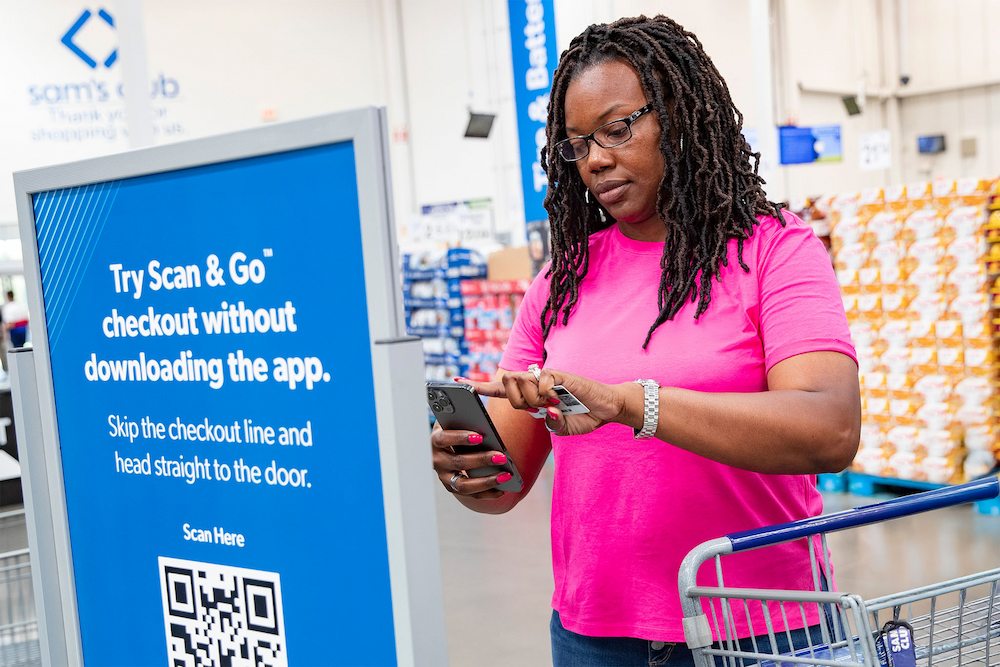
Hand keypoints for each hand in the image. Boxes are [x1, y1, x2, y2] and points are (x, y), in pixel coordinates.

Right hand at [430, 424, 511, 498]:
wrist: (447, 442)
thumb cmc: (457, 428)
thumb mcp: (458, 421)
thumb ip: (467, 422)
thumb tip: (488, 429)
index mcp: (435, 440)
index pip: (444, 439)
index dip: (460, 438)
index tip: (480, 437)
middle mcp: (437, 460)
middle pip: (458, 463)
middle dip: (481, 460)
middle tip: (501, 457)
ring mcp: (444, 476)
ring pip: (463, 485)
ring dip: (486, 481)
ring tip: (505, 476)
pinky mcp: (453, 487)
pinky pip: (471, 494)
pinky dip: (487, 493)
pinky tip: (502, 490)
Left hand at [460, 368, 629, 436]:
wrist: (607, 408)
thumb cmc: (584, 417)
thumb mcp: (560, 427)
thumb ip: (547, 422)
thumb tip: (541, 412)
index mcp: (530, 395)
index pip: (499, 389)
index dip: (478, 386)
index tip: (456, 381)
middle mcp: (533, 382)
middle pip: (505, 386)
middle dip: (517, 402)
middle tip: (538, 408)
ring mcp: (544, 376)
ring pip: (519, 384)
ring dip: (533, 400)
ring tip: (553, 404)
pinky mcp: (556, 374)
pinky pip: (540, 383)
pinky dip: (548, 396)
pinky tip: (561, 399)